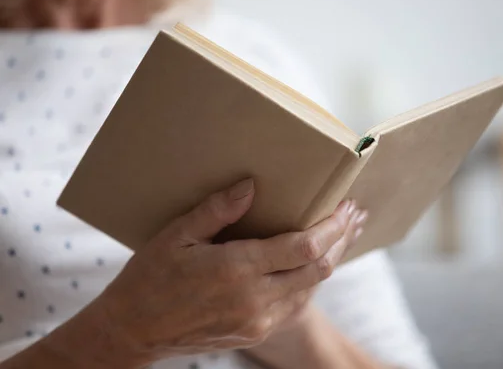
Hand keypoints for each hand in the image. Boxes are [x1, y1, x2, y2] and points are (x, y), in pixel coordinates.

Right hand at [89, 178, 364, 364]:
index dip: (332, 226)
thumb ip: (217, 210)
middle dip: (341, 238)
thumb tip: (251, 186)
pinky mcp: (256, 330)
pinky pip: (297, 303)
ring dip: (331, 259)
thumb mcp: (176, 236)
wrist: (134, 330)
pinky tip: (315, 261)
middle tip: (353, 214)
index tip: (346, 206)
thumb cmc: (151, 278)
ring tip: (343, 233)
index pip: (304, 247)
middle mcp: (255, 299)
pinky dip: (311, 279)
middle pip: (318, 267)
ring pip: (312, 287)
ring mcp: (258, 320)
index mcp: (236, 270)